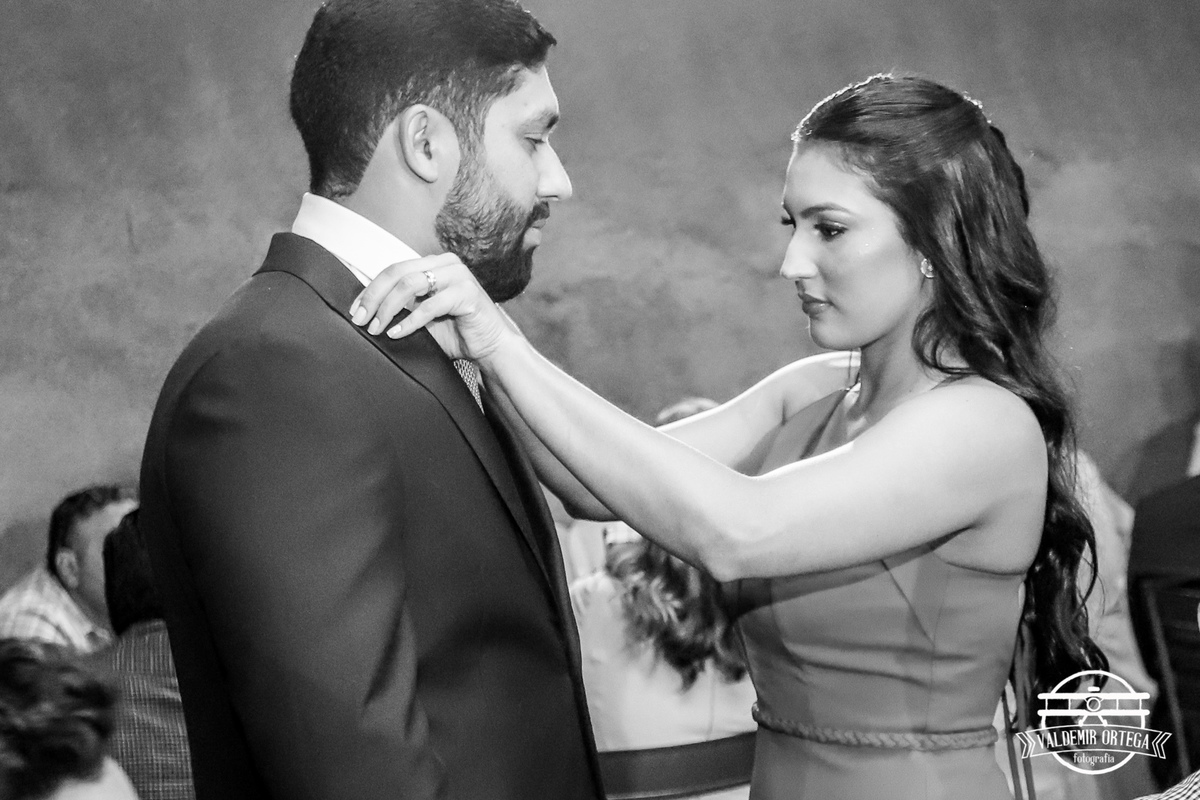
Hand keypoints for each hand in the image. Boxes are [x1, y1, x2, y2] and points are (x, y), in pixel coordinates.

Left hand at [349, 253, 516, 361]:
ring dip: (388, 308)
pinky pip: (430, 305)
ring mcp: (458, 275)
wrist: (491, 347)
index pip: (394, 270)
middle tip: (360, 319)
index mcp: (434, 264)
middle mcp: (446, 264)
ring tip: (377, 328)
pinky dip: (409, 321)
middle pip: (397, 272)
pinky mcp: (467, 293)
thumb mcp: (422, 317)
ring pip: (410, 284)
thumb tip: (366, 311)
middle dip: (374, 297)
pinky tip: (397, 333)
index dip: (371, 290)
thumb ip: (401, 307)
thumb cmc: (458, 333)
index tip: (355, 311)